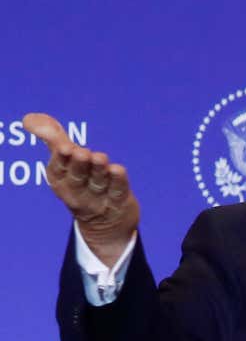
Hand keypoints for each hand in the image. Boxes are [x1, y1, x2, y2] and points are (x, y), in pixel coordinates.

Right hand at [24, 112, 139, 264]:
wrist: (107, 222)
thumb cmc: (84, 182)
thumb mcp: (66, 162)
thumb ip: (53, 138)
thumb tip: (30, 118)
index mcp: (60, 180)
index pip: (58, 169)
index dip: (61, 158)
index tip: (64, 147)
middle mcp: (77, 191)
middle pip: (77, 177)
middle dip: (79, 164)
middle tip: (82, 153)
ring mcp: (99, 198)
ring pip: (98, 182)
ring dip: (99, 170)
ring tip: (100, 158)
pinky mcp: (119, 202)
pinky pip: (118, 191)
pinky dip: (118, 180)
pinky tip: (118, 170)